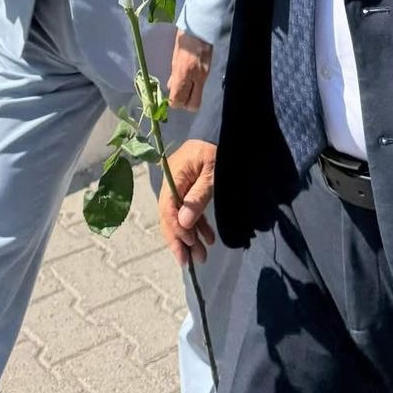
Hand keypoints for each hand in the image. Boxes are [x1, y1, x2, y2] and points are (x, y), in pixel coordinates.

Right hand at [158, 139, 216, 266]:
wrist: (224, 130)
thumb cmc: (218, 148)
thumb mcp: (212, 173)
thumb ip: (198, 197)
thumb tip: (184, 224)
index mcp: (173, 176)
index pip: (168, 208)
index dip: (177, 229)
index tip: (189, 244)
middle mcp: (172, 182)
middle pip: (170, 216)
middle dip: (180, 240)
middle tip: (190, 262)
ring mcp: (180, 185)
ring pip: (181, 216)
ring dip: (191, 237)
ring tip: (202, 256)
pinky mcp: (190, 187)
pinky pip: (190, 210)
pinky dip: (198, 225)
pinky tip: (208, 238)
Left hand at [168, 30, 212, 110]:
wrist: (201, 28)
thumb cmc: (184, 40)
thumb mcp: (175, 57)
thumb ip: (174, 74)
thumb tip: (171, 87)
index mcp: (184, 73)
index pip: (179, 99)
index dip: (174, 102)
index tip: (170, 99)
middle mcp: (195, 78)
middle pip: (193, 105)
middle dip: (184, 104)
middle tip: (179, 97)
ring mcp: (204, 76)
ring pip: (198, 98)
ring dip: (190, 97)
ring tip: (184, 88)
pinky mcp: (209, 72)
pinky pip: (201, 87)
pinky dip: (195, 89)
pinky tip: (191, 80)